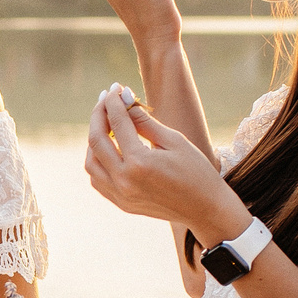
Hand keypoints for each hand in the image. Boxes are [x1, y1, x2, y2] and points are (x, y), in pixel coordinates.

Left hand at [87, 85, 250, 240]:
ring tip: (106, 122)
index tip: (115, 88)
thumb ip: (145, 122)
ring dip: (94, 139)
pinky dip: (97, 160)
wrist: (206, 209)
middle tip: (105, 99)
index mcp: (140, 163)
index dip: (114, 101)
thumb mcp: (174, 140)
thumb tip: (124, 101)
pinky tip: (108, 148)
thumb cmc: (196, 171)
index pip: (118, 122)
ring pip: (91, 161)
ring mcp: (120, 195)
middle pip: (97, 140)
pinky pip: (97, 179)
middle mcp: (124, 181)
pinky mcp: (121, 204)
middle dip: (99, 115)